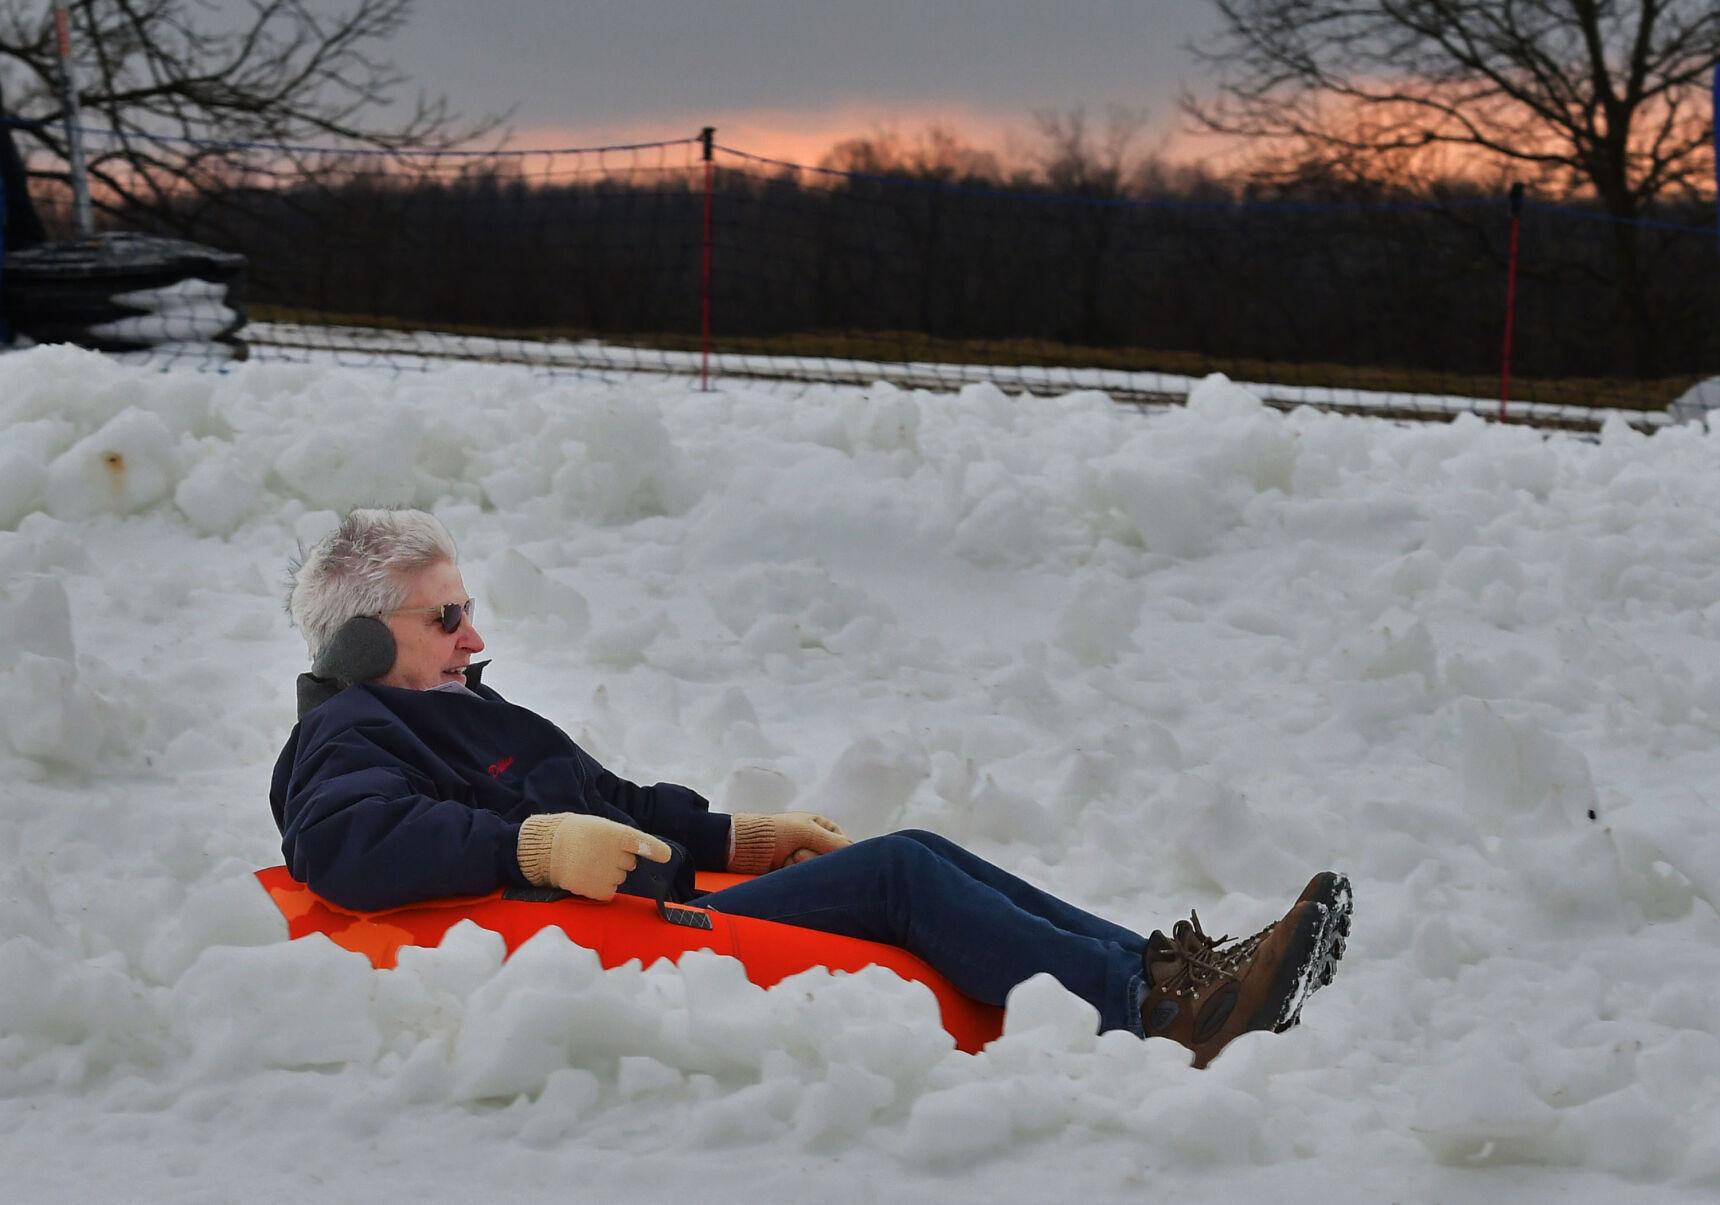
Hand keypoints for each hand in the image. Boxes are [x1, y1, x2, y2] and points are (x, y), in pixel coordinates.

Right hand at [518, 813, 670, 901]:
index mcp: (616, 834)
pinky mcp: (597, 890)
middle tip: (596, 851)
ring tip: (588, 863)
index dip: (655, 849)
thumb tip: (637, 855)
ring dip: (608, 873)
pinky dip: (601, 888)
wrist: (546, 850)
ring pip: (619, 878)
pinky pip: (609, 892)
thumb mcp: (600, 827)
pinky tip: (587, 877)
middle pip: (629, 864)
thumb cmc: (576, 835)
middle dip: (618, 859)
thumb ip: (621, 839)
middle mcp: (614, 855)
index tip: (666, 856)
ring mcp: (606, 874)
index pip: (641, 842)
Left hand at [729, 811, 850, 873]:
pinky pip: (807, 878)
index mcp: (823, 827)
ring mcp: (806, 857)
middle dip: (814, 858)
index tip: (823, 852)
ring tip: (788, 857)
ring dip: (803, 864)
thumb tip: (856, 853)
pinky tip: (784, 865)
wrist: (749, 846)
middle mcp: (817, 842)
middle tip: (797, 852)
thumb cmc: (778, 832)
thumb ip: (834, 842)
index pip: (845, 845)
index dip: (837, 852)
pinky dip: (796, 872)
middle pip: (831, 860)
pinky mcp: (796, 871)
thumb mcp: (808, 832)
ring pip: (819, 870)